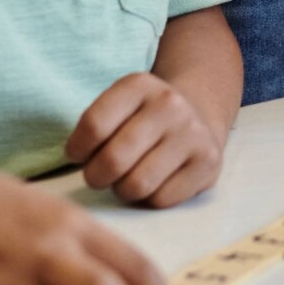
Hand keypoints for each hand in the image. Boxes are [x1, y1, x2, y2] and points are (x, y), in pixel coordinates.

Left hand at [67, 73, 225, 207]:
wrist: (197, 115)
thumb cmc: (141, 119)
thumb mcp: (117, 106)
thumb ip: (93, 127)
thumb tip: (75, 159)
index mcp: (139, 85)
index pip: (93, 126)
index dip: (77, 150)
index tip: (79, 155)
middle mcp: (169, 104)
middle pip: (113, 160)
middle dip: (96, 176)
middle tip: (99, 175)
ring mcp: (192, 133)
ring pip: (136, 185)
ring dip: (123, 189)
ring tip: (127, 177)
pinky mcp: (208, 162)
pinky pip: (161, 199)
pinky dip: (150, 198)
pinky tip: (155, 182)